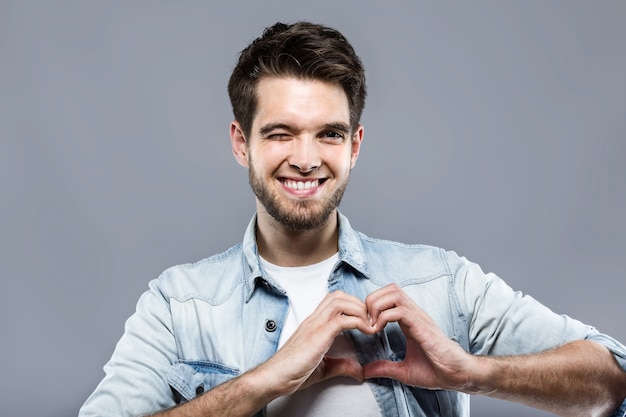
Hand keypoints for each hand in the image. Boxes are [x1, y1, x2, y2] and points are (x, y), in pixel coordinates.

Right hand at [257, 290, 375, 396]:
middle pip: (338, 296)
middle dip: (359, 304)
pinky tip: (367, 332)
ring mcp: (314, 325)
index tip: (365, 320)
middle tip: (370, 320)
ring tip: (370, 324)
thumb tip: (359, 370)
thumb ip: (341, 366)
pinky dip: (359, 322)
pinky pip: (342, 320)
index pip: (333, 301)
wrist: (274, 378)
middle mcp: (314, 320)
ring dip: (360, 309)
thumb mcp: (323, 368)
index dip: (352, 305)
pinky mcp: (317, 335)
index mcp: (313, 324)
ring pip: (340, 301)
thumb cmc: (291, 372)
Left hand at [363, 284, 476, 391]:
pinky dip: (384, 317)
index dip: (373, 305)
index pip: (389, 296)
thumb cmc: (436, 371)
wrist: (457, 375)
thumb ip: (385, 368)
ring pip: (394, 293)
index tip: (366, 325)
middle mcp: (414, 314)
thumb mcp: (404, 371)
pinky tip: (378, 331)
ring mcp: (418, 318)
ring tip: (372, 325)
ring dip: (377, 305)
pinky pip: (400, 310)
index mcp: (409, 320)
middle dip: (372, 300)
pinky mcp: (422, 326)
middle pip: (390, 288)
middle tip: (366, 321)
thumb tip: (366, 371)